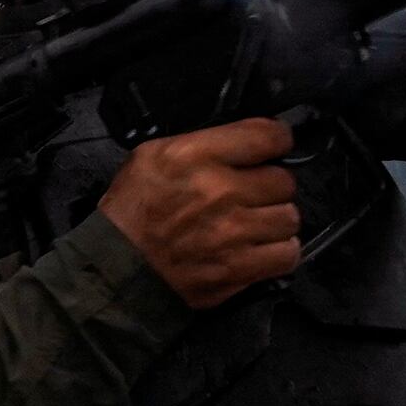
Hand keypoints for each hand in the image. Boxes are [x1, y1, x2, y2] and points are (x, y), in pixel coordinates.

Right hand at [97, 117, 304, 307]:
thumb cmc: (133, 208)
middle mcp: (220, 191)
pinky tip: (262, 248)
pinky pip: (286, 254)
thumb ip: (203, 142)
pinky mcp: (238, 269)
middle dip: (272, 186)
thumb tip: (246, 140)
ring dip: (276, 220)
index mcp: (196, 155)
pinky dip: (279, 252)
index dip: (278, 139)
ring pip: (289, 218)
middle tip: (255, 193)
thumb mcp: (153, 154)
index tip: (275, 146)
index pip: (268, 136)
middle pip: (284, 181)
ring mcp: (233, 233)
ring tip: (257, 223)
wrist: (116, 267)